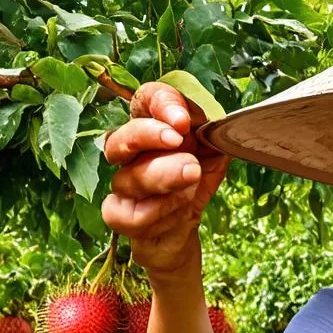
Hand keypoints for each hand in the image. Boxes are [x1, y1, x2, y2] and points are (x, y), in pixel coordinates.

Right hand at [102, 82, 231, 279]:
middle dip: (147, 134)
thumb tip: (212, 124)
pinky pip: (130, 215)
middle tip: (177, 139)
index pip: (144, 100)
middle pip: (119, 137)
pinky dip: (158, 211)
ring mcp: (123, 186)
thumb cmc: (193, 185)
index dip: (160, 103)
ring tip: (192, 174)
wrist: (182, 231)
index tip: (183, 120)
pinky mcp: (121, 217)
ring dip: (163, 176)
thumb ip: (212, 134)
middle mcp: (130, 155)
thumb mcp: (213, 154)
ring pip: (128, 178)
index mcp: (151, 129)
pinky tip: (181, 209)